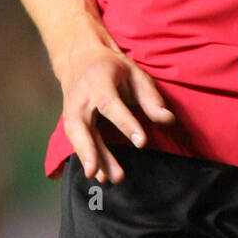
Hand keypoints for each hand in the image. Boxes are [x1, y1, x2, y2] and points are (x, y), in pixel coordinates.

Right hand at [61, 45, 175, 184]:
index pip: (110, 103)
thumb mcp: (135, 74)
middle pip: (81, 124)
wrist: (80, 58)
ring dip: (89, 158)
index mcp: (99, 79)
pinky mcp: (69, 120)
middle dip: (90, 149)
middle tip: (99, 171)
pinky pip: (75, 142)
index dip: (125, 123)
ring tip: (106, 180)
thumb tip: (168, 120)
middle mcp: (80, 96)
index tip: (141, 142)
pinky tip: (99, 176)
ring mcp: (70, 109)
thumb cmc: (113, 67)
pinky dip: (86, 159)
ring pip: (76, 137)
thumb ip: (151, 98)